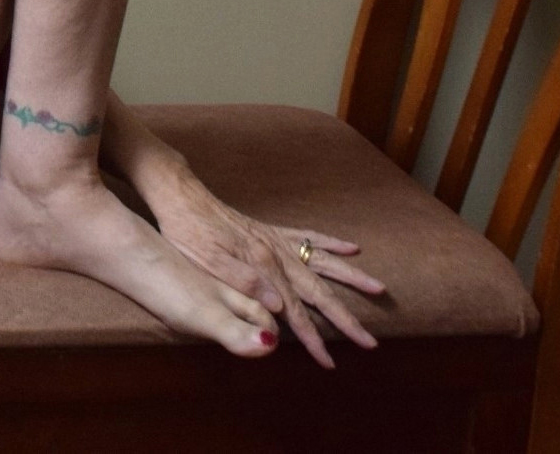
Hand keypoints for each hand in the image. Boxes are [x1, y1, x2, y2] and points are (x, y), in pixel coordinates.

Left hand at [147, 173, 385, 368]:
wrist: (180, 197)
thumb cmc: (187, 232)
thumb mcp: (206, 261)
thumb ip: (243, 282)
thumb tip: (278, 305)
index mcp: (261, 267)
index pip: (294, 313)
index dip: (312, 339)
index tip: (329, 362)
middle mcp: (276, 253)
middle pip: (318, 293)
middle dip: (345, 319)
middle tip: (370, 343)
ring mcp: (276, 240)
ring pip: (323, 263)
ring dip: (351, 279)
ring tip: (379, 289)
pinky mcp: (270, 231)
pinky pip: (308, 236)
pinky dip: (331, 243)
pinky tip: (352, 248)